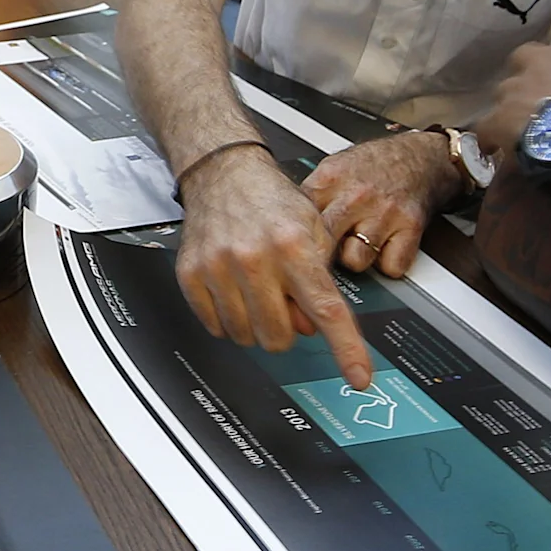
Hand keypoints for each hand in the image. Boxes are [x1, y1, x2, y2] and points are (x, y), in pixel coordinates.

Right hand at [172, 144, 377, 389]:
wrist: (223, 173)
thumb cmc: (270, 201)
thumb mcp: (312, 231)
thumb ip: (317, 282)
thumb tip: (310, 327)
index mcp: (292, 246)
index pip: (326, 309)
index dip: (346, 348)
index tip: (358, 377)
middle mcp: (255, 258)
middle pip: (279, 336)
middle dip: (285, 329)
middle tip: (282, 301)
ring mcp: (219, 268)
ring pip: (246, 336)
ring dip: (255, 324)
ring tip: (256, 290)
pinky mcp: (191, 274)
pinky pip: (215, 326)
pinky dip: (227, 318)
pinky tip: (233, 290)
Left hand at [300, 128, 462, 283]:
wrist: (420, 157)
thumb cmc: (373, 166)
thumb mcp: (333, 169)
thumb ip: (310, 197)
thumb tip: (281, 227)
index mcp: (329, 180)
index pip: (299, 221)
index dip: (293, 243)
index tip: (291, 253)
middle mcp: (355, 196)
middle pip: (323, 244)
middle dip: (320, 257)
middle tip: (322, 258)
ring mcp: (383, 213)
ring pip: (355, 261)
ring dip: (356, 259)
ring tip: (358, 244)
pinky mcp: (409, 228)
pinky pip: (391, 266)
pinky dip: (388, 263)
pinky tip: (384, 248)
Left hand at [473, 16, 550, 160]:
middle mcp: (540, 59)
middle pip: (528, 54)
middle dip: (534, 73)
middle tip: (550, 98)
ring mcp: (514, 88)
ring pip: (505, 90)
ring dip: (514, 106)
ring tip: (529, 130)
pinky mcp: (496, 118)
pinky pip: (485, 127)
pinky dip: (492, 138)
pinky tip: (500, 152)